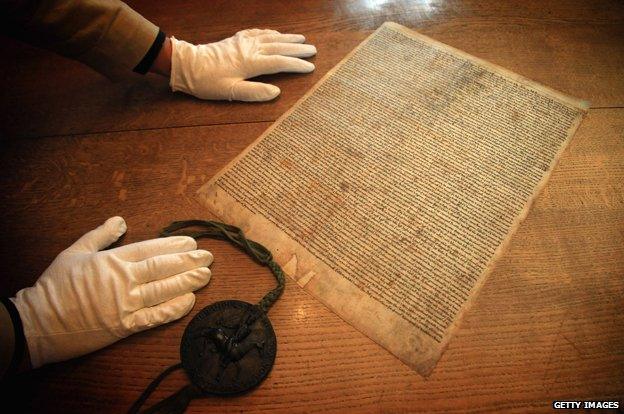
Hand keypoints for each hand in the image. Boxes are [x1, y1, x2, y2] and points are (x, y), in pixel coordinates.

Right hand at [11, 217, 211, 367]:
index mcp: (112, 261)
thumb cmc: (55, 286)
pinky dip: (174, 309)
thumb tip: (120, 220)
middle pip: (162, 268)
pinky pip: (155, 317)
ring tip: (206, 275)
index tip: (192, 243)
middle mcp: (123, 281)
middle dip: (188, 261)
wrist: (38, 323)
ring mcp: (125, 304)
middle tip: (208, 257)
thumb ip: (100, 235)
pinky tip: (189, 301)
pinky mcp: (124, 326)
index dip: (174, 246)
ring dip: (187, 282)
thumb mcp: (74, 252)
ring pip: (163, 290)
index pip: (150, 249)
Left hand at [169, 28, 316, 101]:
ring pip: (270, 37)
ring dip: (287, 38)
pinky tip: (275, 33)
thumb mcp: (230, 92)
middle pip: (279, 47)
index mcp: (251, 63)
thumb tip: (276, 93)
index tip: (311, 67)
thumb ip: (254, 93)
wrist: (187, 65)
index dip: (297, 65)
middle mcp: (250, 49)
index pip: (280, 63)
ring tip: (301, 38)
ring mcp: (243, 42)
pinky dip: (270, 32)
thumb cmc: (207, 82)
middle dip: (298, 48)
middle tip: (313, 49)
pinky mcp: (235, 40)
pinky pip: (257, 33)